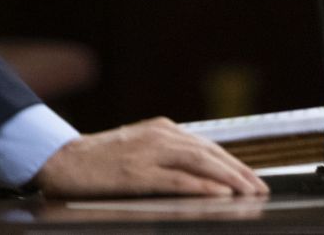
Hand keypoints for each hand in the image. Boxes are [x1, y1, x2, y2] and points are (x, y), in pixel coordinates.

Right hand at [33, 117, 267, 198]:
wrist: (62, 161)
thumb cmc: (99, 160)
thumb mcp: (138, 148)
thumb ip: (166, 155)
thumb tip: (201, 173)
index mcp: (161, 129)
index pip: (207, 146)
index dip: (234, 163)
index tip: (254, 179)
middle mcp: (158, 136)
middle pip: (208, 152)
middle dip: (239, 171)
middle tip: (261, 188)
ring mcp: (147, 153)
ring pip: (198, 162)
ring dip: (228, 178)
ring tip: (248, 192)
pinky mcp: (136, 173)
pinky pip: (175, 179)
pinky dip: (200, 186)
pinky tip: (218, 194)